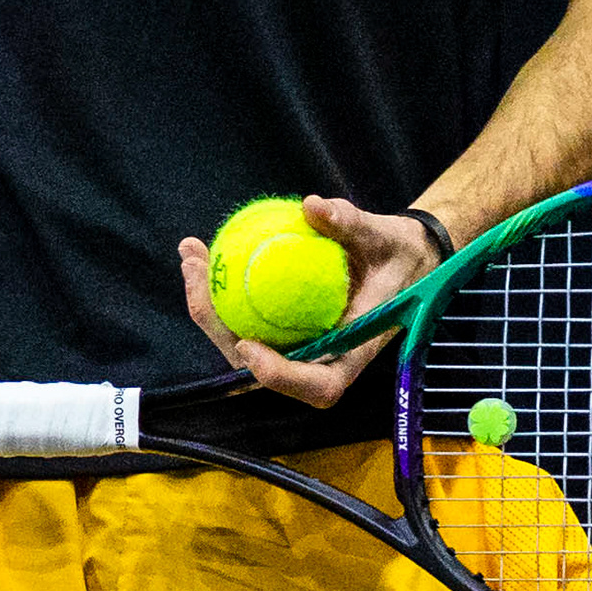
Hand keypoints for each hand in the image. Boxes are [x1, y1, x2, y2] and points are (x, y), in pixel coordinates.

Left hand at [173, 194, 438, 410]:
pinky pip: (243, 312)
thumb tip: (313, 205)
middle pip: (259, 365)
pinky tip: (200, 249)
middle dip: (218, 327)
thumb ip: (352, 223)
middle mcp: (318, 357)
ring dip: (207, 302)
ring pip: (241, 338)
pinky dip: (219, 286)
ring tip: (192, 254)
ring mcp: (295, 343)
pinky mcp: (280, 326)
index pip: (318, 385)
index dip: (281, 377)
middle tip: (197, 277)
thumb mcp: (386, 236)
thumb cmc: (399, 253)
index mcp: (352, 352)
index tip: (250, 346)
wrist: (400, 257)